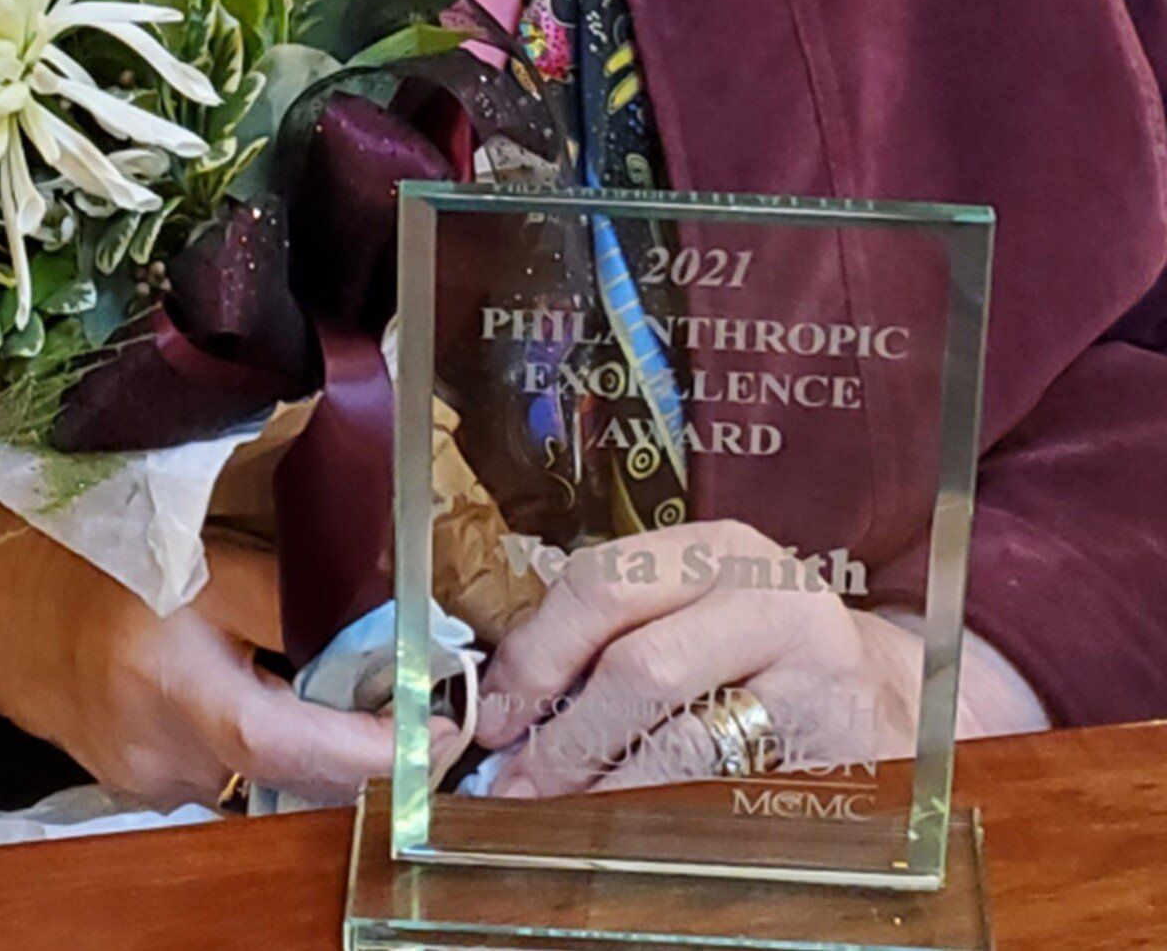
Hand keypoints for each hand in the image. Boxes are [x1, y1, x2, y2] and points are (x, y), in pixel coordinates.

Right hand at [0, 419, 408, 809]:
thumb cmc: (62, 528)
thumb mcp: (180, 533)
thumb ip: (281, 583)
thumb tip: (381, 613)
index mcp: (171, 674)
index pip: (300, 739)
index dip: (381, 745)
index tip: (447, 732)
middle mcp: (155, 743)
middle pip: (288, 767)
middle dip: (354, 736)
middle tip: (412, 697)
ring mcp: (135, 770)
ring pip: (254, 766)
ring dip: (301, 729)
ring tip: (334, 674)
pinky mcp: (122, 774)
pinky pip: (213, 762)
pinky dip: (249, 729)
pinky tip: (251, 676)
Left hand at [474, 519, 922, 797]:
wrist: (884, 691)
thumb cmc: (760, 647)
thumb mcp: (698, 605)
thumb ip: (615, 629)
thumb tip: (507, 698)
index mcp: (717, 548)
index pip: (603, 584)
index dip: (536, 654)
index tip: (494, 714)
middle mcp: (768, 598)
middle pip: (638, 666)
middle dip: (563, 735)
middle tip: (514, 784)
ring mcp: (810, 676)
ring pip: (681, 743)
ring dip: (604, 789)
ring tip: (556, 814)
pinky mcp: (834, 751)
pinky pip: (727, 794)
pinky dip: (663, 818)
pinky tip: (627, 831)